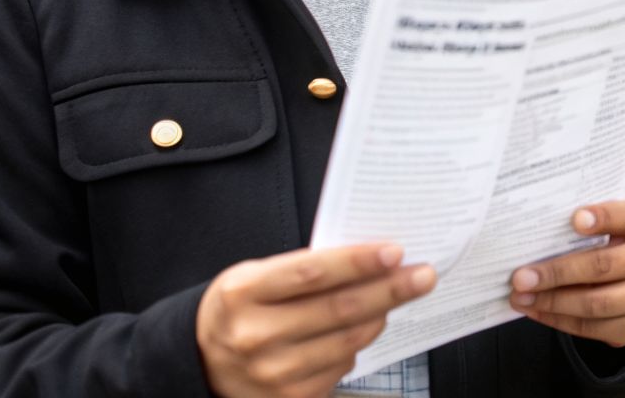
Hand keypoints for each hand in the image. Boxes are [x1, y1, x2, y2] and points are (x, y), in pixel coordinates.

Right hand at [196, 242, 436, 397]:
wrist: (200, 362)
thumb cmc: (240, 309)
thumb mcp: (255, 277)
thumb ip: (304, 268)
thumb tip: (370, 259)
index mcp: (243, 293)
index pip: (311, 273)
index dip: (357, 262)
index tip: (395, 251)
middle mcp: (255, 335)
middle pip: (339, 310)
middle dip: (390, 290)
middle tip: (424, 275)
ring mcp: (271, 372)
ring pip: (348, 341)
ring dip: (381, 316)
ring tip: (398, 296)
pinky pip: (341, 367)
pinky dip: (357, 345)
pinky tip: (361, 329)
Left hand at [508, 200, 624, 347]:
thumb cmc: (606, 245)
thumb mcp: (603, 228)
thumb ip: (578, 228)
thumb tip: (529, 237)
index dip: (603, 217)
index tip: (574, 219)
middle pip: (604, 265)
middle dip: (557, 273)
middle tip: (521, 277)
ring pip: (598, 303)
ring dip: (553, 302)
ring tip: (521, 298)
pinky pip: (594, 328)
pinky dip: (559, 321)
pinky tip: (536, 311)